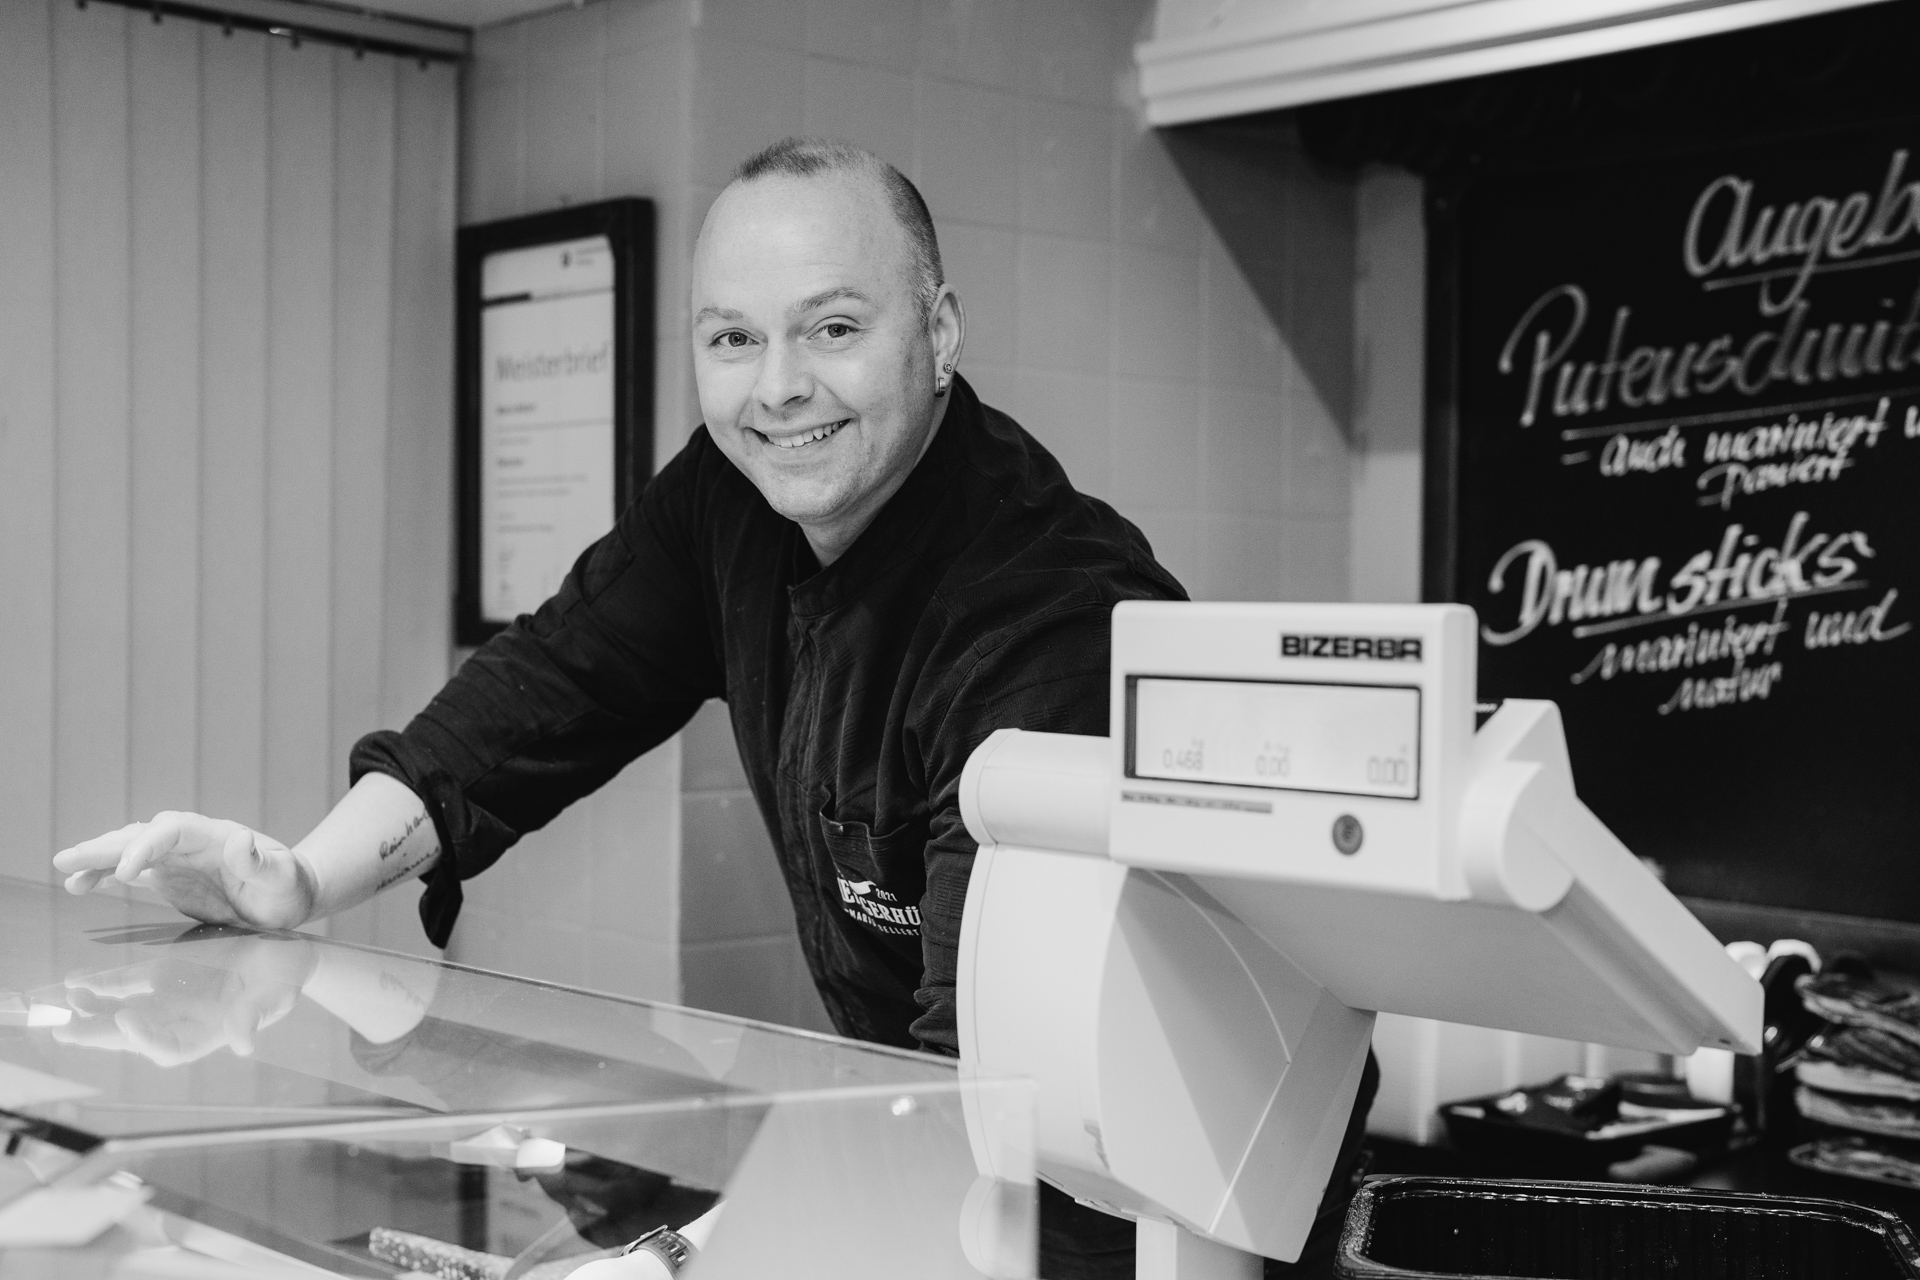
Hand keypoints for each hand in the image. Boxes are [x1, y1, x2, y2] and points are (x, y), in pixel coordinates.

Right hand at [53, 812, 316, 930]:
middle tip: (67, 860)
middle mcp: (191, 841)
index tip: (127, 871)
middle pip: (141, 835)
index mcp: (216, 835)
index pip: (172, 830)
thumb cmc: (288, 887)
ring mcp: (177, 857)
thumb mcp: (283, 877)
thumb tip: (239, 840)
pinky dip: (104, 875)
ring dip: (97, 860)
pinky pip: (130, 871)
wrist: (287, 896)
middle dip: (105, 848)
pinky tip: (80, 883)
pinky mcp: (169, 876)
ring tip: (66, 874)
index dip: (146, 846)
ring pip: (128, 850)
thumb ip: (262, 862)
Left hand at [54, 932, 318, 1064]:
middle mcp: (182, 1021)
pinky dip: (102, 985)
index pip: (169, 1047)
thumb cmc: (286, 978)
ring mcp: (170, 998)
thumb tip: (244, 1046)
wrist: (286, 951)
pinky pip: (127, 983)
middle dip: (99, 1035)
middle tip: (65, 1032)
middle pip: (134, 1036)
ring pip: (122, 1011)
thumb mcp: (276, 996)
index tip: (127, 1018)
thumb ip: (254, 1017)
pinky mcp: (164, 973)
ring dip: (92, 1012)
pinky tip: (75, 982)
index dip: (145, 1038)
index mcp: (207, 1034)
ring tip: (65, 1005)